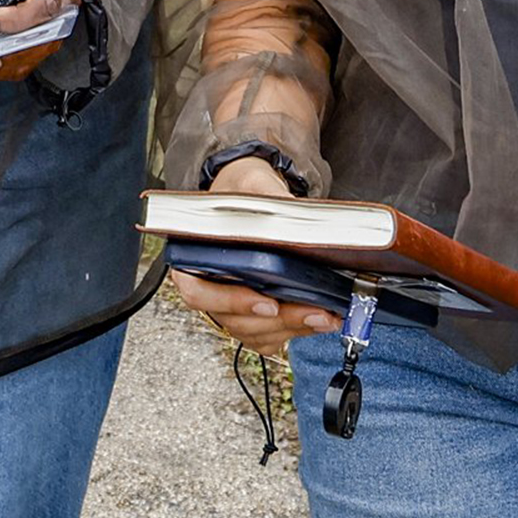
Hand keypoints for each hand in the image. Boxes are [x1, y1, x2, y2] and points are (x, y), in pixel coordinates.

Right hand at [168, 153, 343, 351]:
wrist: (250, 197)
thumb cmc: (240, 191)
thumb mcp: (250, 182)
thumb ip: (266, 193)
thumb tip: (292, 210)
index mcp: (191, 257)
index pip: (197, 292)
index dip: (230, 302)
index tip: (266, 303)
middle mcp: (207, 287)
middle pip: (234, 319)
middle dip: (278, 320)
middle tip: (313, 312)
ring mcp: (228, 305)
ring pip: (254, 332)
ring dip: (292, 328)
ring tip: (326, 315)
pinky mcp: (251, 315)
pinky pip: (268, 336)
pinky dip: (295, 331)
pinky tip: (319, 318)